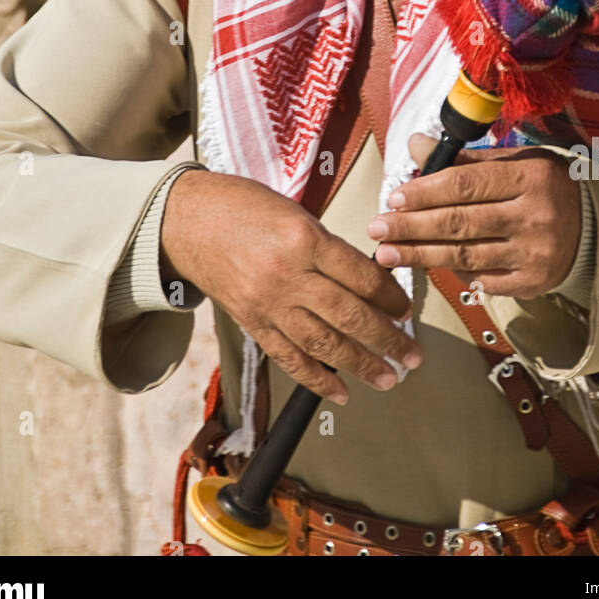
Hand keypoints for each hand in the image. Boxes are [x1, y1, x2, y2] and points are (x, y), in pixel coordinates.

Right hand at [160, 169, 421, 403]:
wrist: (186, 220)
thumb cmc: (243, 206)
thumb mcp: (295, 212)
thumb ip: (328, 246)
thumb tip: (367, 279)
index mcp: (304, 239)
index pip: (361, 277)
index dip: (391, 297)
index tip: (406, 310)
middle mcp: (287, 275)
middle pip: (349, 315)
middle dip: (387, 339)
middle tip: (412, 355)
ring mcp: (267, 303)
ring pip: (323, 343)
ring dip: (360, 365)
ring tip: (388, 378)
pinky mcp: (251, 322)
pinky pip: (288, 357)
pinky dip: (316, 378)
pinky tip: (340, 392)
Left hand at [366, 134, 581, 299]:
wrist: (592, 226)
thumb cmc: (541, 186)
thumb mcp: (511, 161)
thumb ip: (462, 159)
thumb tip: (414, 144)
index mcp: (529, 176)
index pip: (465, 185)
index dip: (425, 193)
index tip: (393, 198)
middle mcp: (535, 216)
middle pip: (460, 224)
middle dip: (411, 228)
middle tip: (376, 230)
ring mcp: (536, 253)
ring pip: (466, 256)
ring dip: (420, 255)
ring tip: (387, 254)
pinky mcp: (535, 282)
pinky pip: (484, 281)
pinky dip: (456, 275)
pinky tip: (430, 266)